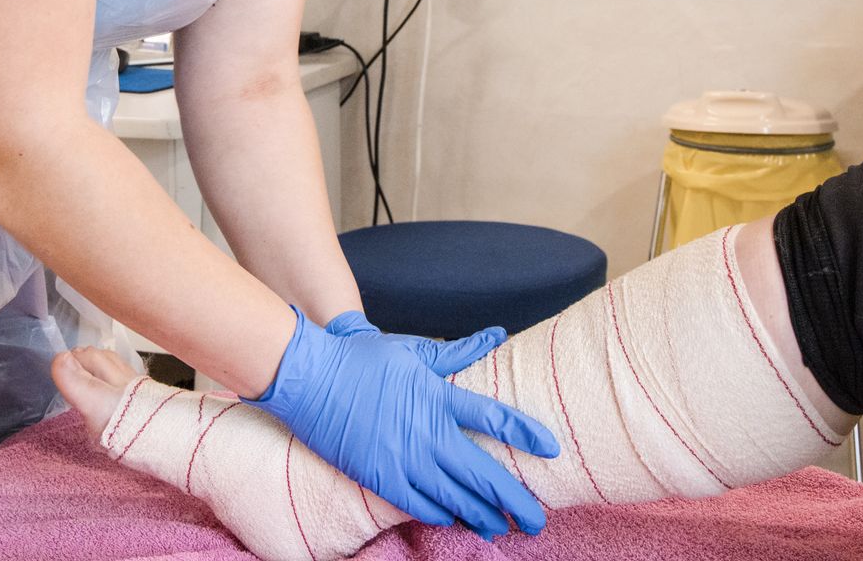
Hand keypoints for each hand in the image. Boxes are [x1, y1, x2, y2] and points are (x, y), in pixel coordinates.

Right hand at [249, 308, 558, 537]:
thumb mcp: (413, 350)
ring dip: (482, 515)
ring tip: (502, 527)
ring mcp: (402, 458)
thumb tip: (497, 335)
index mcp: (437, 397)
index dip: (525, 434)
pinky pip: (418, 504)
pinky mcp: (379, 476)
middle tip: (537, 520)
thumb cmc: (362, 360)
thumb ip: (459, 351)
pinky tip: (456, 519)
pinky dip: (441, 514)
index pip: (493, 418)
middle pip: (482, 473)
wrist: (310, 378)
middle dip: (514, 500)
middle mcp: (426, 432)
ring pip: (454, 497)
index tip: (551, 449)